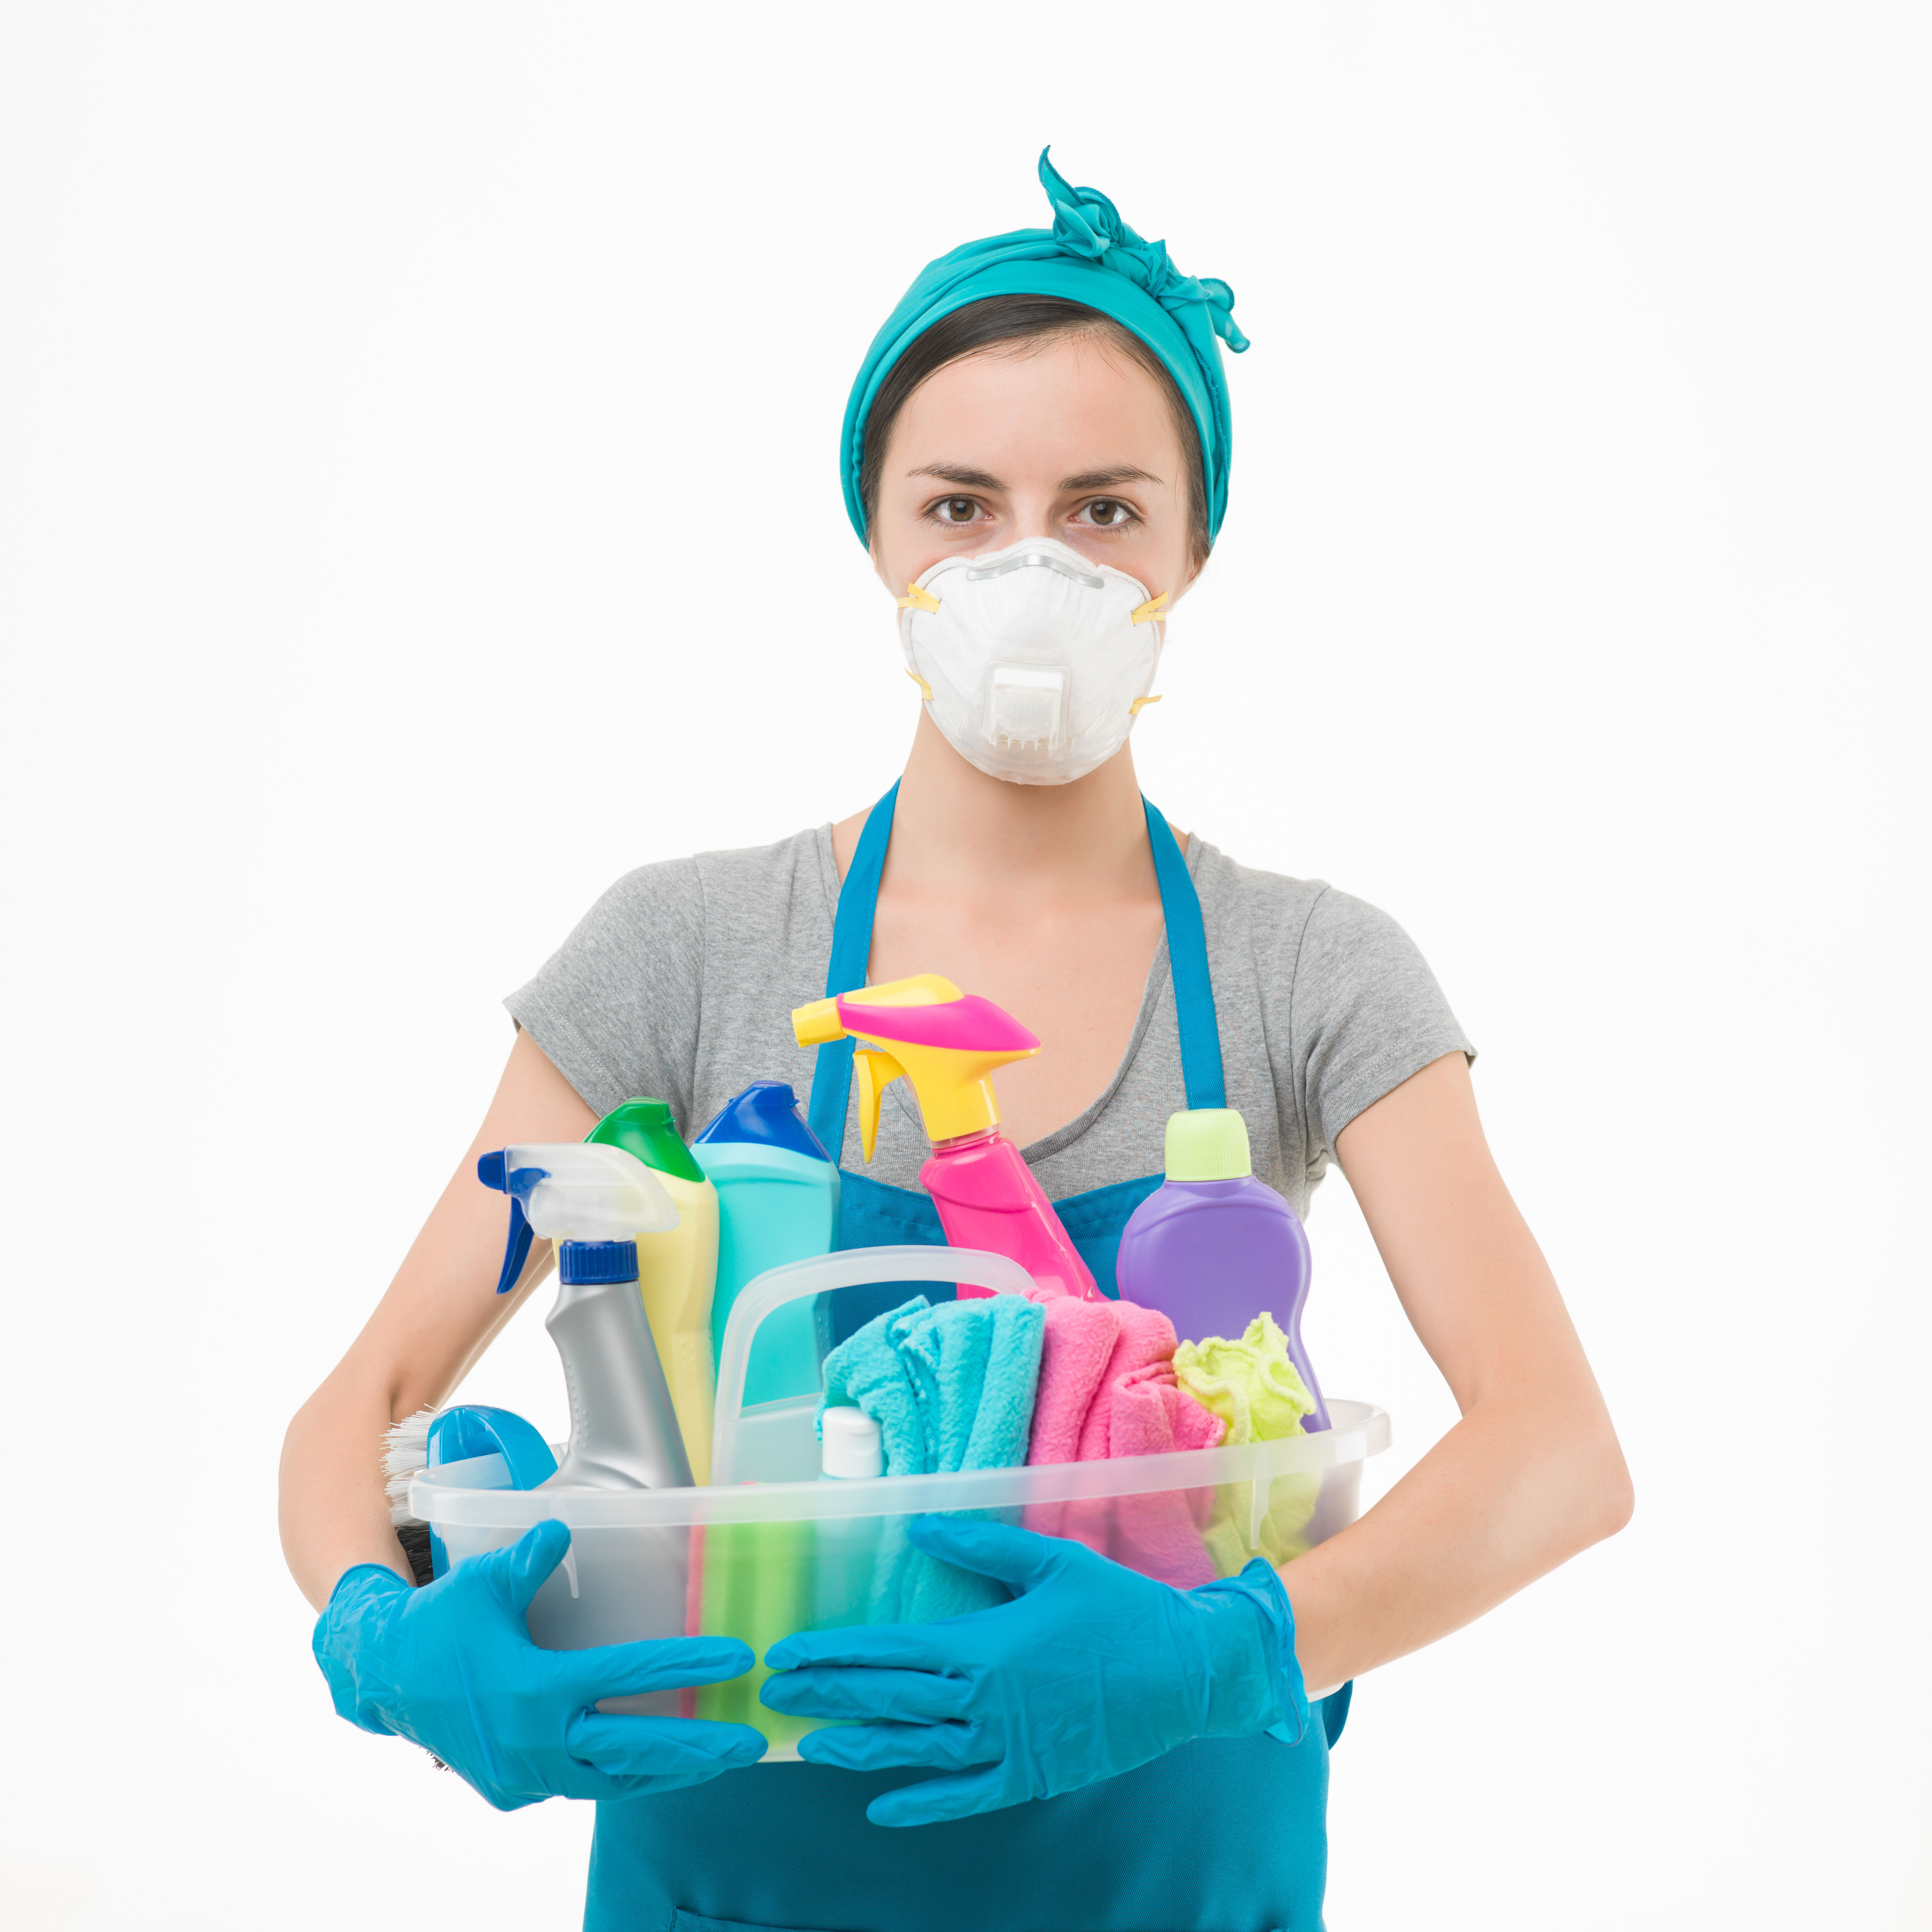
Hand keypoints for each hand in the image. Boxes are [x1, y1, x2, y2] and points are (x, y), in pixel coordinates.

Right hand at [314, 1519, 766, 1808]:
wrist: (384, 1676)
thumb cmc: (440, 1622)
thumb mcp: (481, 1583)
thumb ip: (527, 1559)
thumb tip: (561, 1526)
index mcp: (534, 1687)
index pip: (628, 1676)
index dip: (686, 1665)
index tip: (737, 1659)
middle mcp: (533, 1743)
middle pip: (633, 1751)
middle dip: (697, 1749)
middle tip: (751, 1742)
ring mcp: (522, 1777)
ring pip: (610, 1782)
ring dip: (663, 1773)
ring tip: (713, 1761)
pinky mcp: (512, 1792)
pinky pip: (577, 1788)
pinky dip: (617, 1780)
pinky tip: (649, 1768)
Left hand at [760, 1516, 1306, 1825]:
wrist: (1184, 1672)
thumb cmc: (1119, 1610)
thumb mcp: (1050, 1563)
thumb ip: (980, 1546)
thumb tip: (918, 1526)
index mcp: (985, 1646)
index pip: (890, 1652)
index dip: (833, 1653)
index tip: (788, 1652)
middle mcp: (985, 1702)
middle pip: (889, 1701)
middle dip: (827, 1696)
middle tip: (776, 1694)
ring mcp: (1007, 1747)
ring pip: (915, 1752)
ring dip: (858, 1749)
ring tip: (808, 1747)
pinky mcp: (1031, 1779)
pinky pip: (965, 1797)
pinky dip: (921, 1805)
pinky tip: (882, 1809)